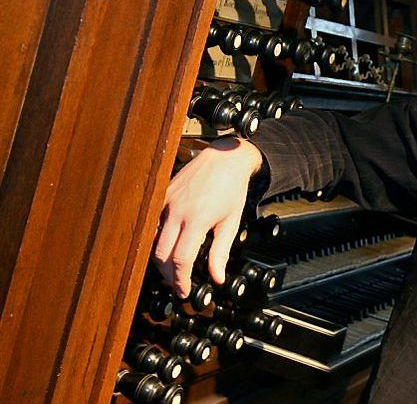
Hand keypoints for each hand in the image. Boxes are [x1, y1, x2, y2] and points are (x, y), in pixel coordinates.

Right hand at [153, 137, 263, 297]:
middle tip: (177, 284)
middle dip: (168, 274)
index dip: (180, 279)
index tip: (183, 291)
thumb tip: (217, 278)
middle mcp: (177, 210)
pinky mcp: (161, 195)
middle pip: (162, 254)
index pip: (181, 259)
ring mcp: (166, 201)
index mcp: (197, 219)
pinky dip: (155, 239)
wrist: (225, 158)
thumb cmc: (232, 189)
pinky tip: (165, 247)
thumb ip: (221, 252)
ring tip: (172, 269)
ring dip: (160, 259)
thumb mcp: (231, 222)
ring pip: (153, 240)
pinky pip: (152, 223)